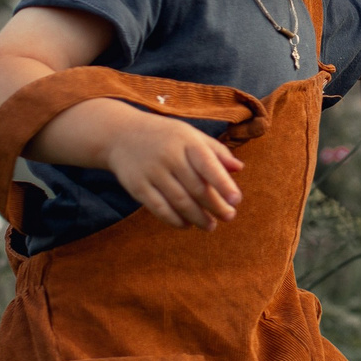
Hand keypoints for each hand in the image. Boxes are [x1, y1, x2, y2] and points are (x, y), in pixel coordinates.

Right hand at [105, 109, 245, 229]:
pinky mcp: (137, 186)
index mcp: (186, 141)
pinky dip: (175, 220)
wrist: (120, 134)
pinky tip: (186, 225)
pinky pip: (159, 208)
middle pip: (196, 187)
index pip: (208, 164)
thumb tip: (239, 168)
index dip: (223, 183)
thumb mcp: (190, 135)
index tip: (236, 200)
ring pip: (179, 201)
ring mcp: (151, 171)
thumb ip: (216, 151)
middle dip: (215, 205)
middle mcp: (169, 155)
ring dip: (197, 217)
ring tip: (210, 225)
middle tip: (229, 216)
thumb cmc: (165, 136)